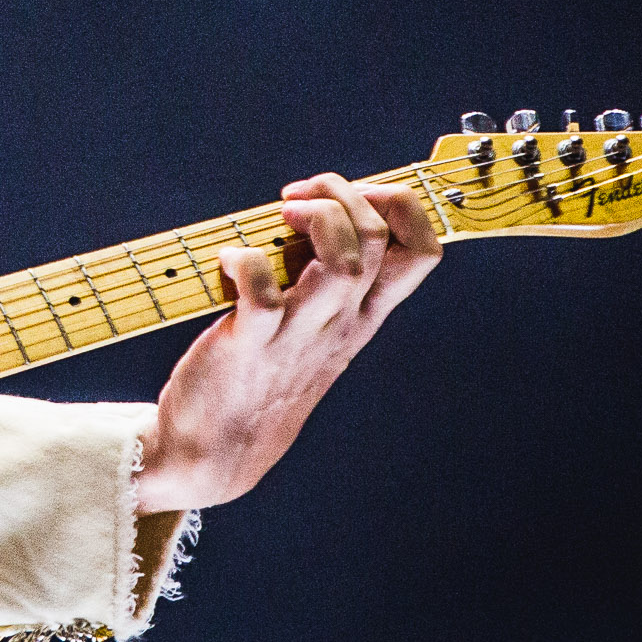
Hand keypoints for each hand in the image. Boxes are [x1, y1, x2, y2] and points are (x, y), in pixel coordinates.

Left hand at [132, 173, 442, 512]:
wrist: (218, 448)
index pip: (424, 252)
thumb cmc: (262, 371)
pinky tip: (226, 262)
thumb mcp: (316, 324)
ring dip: (312, 219)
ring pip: (342, 262)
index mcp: (362, 314)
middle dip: (342, 193)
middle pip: (381, 240)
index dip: (400, 205)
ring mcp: (299, 335)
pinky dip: (243, 260)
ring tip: (277, 218)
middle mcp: (340, 322)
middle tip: (296, 198)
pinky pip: (262, 291)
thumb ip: (323, 272)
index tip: (354, 193)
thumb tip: (313, 204)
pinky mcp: (250, 343)